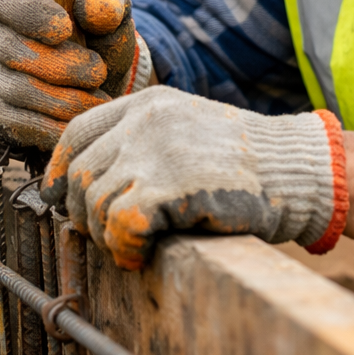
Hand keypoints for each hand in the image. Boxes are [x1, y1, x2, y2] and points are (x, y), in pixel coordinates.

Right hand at [0, 0, 151, 151]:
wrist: (98, 79)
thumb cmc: (100, 35)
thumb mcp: (111, 12)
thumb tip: (94, 6)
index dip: (31, 14)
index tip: (64, 30)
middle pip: (10, 50)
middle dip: (60, 66)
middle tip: (98, 73)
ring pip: (13, 90)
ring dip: (61, 99)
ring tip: (98, 100)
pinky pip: (13, 122)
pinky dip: (50, 125)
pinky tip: (78, 121)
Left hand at [40, 86, 347, 269]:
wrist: (293, 170)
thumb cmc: (241, 161)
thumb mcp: (187, 129)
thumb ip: (141, 142)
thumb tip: (78, 184)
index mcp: (150, 103)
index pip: (77, 132)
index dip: (59, 171)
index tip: (60, 197)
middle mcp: (148, 119)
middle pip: (80, 175)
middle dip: (86, 214)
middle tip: (114, 234)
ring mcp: (158, 150)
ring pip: (95, 204)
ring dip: (109, 236)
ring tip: (137, 244)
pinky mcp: (171, 185)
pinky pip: (119, 226)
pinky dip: (125, 247)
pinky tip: (145, 251)